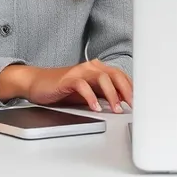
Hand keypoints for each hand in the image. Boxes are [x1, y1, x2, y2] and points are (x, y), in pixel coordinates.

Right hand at [17, 60, 132, 112]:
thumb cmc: (63, 88)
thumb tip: (121, 104)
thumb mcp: (87, 93)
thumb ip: (102, 95)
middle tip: (133, 105)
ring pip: (102, 78)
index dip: (131, 88)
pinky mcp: (68, 79)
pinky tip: (95, 108)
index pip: (120, 76)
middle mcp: (91, 67)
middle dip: (127, 90)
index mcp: (98, 69)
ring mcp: (79, 71)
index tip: (140, 101)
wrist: (37, 82)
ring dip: (111, 94)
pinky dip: (91, 97)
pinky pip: (83, 86)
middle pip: (115, 75)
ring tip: (116, 109)